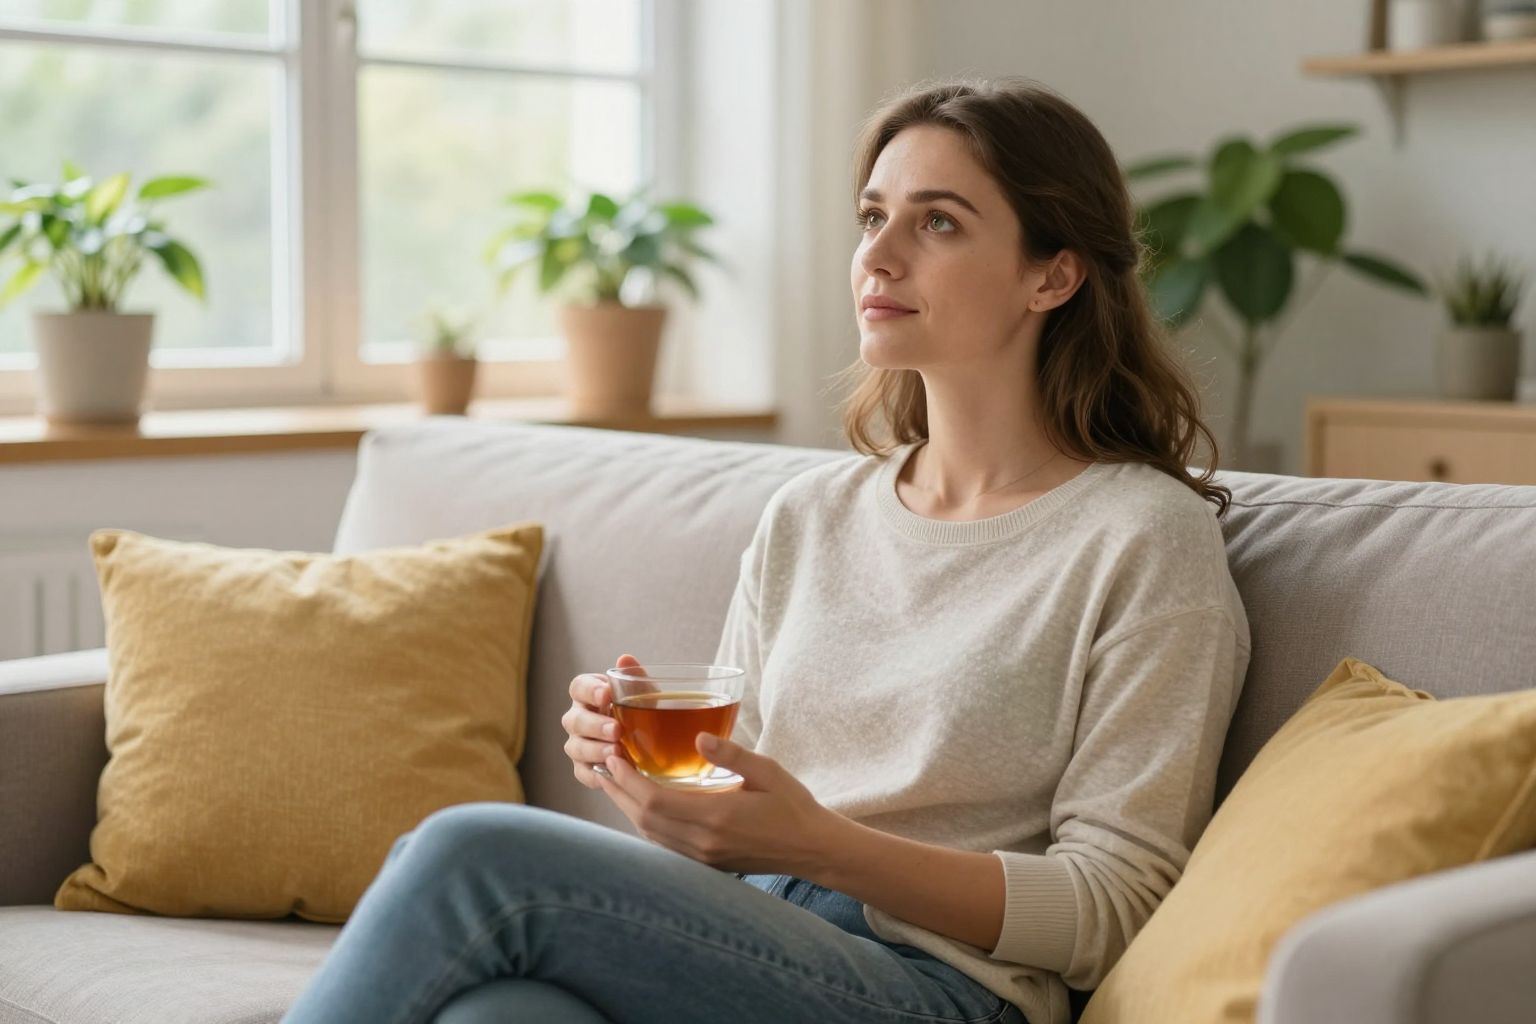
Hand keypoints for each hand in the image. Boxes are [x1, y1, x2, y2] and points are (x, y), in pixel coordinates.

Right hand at [561, 653, 639, 789]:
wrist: (651, 744)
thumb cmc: (642, 711)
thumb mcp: (644, 694)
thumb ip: (635, 678)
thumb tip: (625, 659)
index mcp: (588, 694)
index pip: (578, 687)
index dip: (588, 690)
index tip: (606, 694)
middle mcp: (578, 718)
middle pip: (574, 720)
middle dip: (595, 725)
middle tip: (616, 730)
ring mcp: (578, 743)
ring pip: (575, 747)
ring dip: (595, 750)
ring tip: (617, 753)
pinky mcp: (583, 767)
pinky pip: (582, 772)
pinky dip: (595, 774)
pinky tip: (611, 774)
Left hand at [595, 731, 845, 876]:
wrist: (812, 849)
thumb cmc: (792, 806)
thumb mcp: (768, 772)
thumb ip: (732, 755)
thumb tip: (698, 737)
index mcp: (716, 817)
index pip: (655, 801)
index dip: (628, 780)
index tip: (613, 758)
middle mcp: (703, 841)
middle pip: (644, 819)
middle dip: (619, 792)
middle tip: (604, 766)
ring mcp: (703, 857)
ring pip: (650, 835)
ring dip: (628, 808)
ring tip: (615, 782)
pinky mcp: (707, 864)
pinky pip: (664, 845)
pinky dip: (646, 824)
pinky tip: (642, 806)